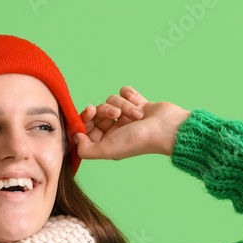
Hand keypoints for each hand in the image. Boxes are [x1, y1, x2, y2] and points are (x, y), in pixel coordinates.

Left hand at [73, 86, 191, 158]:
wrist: (166, 128)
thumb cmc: (138, 141)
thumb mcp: (106, 150)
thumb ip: (86, 150)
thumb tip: (75, 137)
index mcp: (107, 142)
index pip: (87, 127)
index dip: (86, 118)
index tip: (91, 111)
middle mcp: (115, 130)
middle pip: (99, 111)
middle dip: (107, 110)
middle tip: (116, 114)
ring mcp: (127, 116)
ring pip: (112, 100)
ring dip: (124, 105)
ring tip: (136, 114)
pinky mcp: (138, 104)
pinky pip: (125, 92)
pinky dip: (131, 95)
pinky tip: (139, 102)